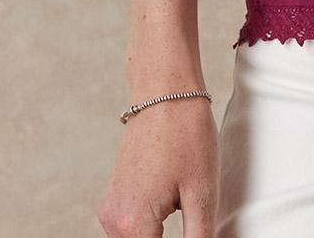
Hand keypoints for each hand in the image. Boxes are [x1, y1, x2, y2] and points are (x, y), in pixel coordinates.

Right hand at [95, 96, 219, 237]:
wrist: (166, 91)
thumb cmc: (186, 134)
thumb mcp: (203, 193)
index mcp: (133, 224)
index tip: (195, 231)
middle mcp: (113, 221)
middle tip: (190, 211)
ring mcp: (110, 207)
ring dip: (158, 235)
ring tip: (183, 204)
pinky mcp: (113, 195)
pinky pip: (131, 223)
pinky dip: (150, 222)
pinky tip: (172, 197)